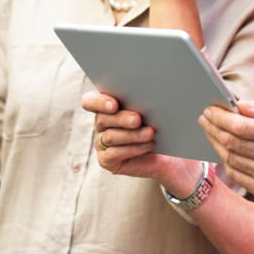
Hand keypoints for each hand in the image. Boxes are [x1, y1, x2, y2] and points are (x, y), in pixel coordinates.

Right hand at [80, 91, 199, 192]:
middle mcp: (100, 123)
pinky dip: (132, 149)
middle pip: (102, 118)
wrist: (163, 152)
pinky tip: (147, 145)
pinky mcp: (106, 160)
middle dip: (121, 118)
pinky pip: (114, 154)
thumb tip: (149, 93)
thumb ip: (143, 102)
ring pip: (110, 136)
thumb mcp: (150, 110)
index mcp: (105, 106)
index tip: (114, 104)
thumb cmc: (155, 123)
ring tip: (150, 133)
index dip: (99, 102)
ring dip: (132, 135)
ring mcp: (101, 142)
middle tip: (138, 119)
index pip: (90, 101)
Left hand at [199, 97, 253, 199]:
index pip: (241, 126)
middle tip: (204, 117)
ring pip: (230, 157)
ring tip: (209, 129)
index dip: (221, 117)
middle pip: (231, 141)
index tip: (210, 109)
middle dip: (213, 127)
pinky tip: (222, 147)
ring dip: (215, 142)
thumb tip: (240, 105)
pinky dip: (225, 158)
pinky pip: (235, 172)